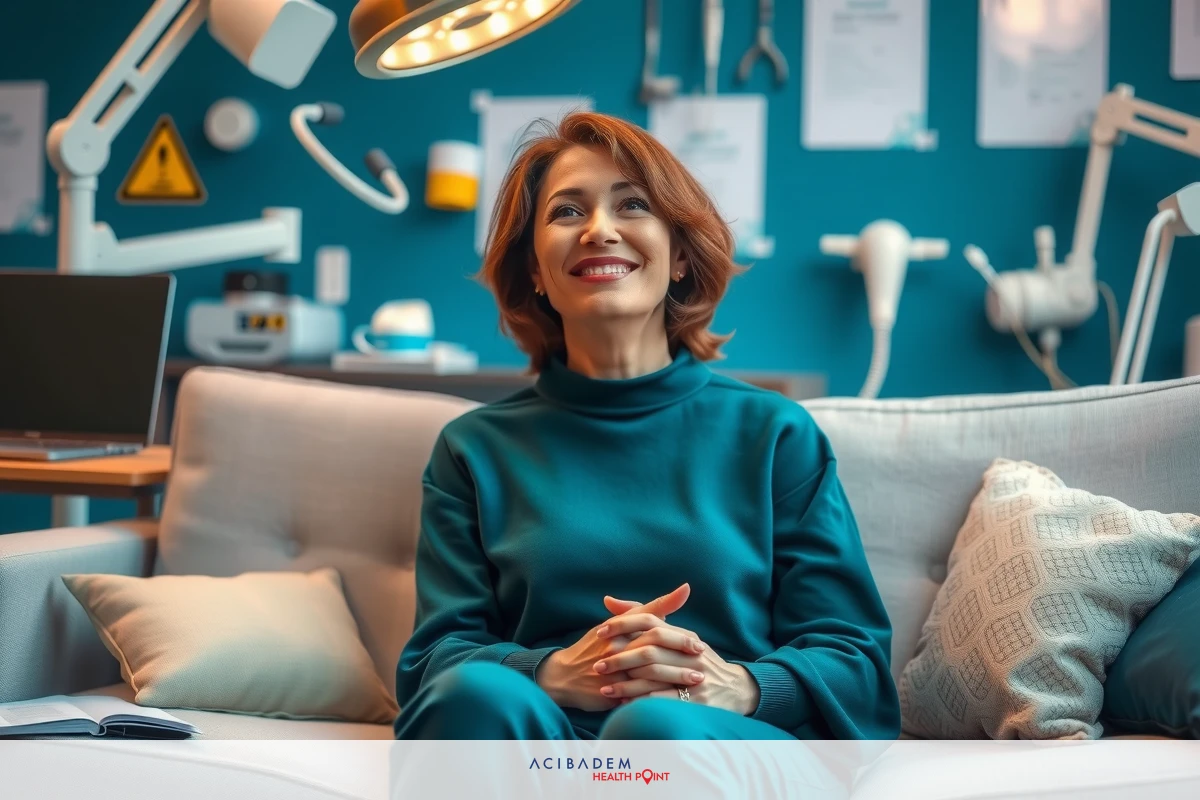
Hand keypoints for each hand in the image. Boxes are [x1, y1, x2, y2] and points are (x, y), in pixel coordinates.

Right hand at [535, 584, 691, 711]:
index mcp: (622, 628)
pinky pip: (639, 695)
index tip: (700, 644)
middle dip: (681, 659)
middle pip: (655, 651)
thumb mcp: (620, 622)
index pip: (654, 627)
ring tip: (696, 684)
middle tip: (704, 665)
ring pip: (650, 674)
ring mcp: (613, 669)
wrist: (565, 674)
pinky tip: (676, 700)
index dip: (679, 637)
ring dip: (675, 679)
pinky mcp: (610, 690)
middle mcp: (617, 646)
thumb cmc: (597, 645)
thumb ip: (652, 609)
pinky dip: (658, 697)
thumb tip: (685, 590)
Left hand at [595, 596, 760, 715]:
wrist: (735, 689)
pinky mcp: (697, 699)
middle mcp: (689, 651)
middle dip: (620, 658)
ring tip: (605, 688)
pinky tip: (625, 703)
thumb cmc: (697, 661)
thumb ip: (645, 619)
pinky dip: (642, 700)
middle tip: (598, 665)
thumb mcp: (678, 637)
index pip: (650, 622)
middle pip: (649, 650)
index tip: (600, 632)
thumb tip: (608, 601)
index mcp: (683, 635)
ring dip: (626, 683)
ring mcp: (695, 675)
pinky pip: (664, 699)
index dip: (623, 625)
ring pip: (654, 676)